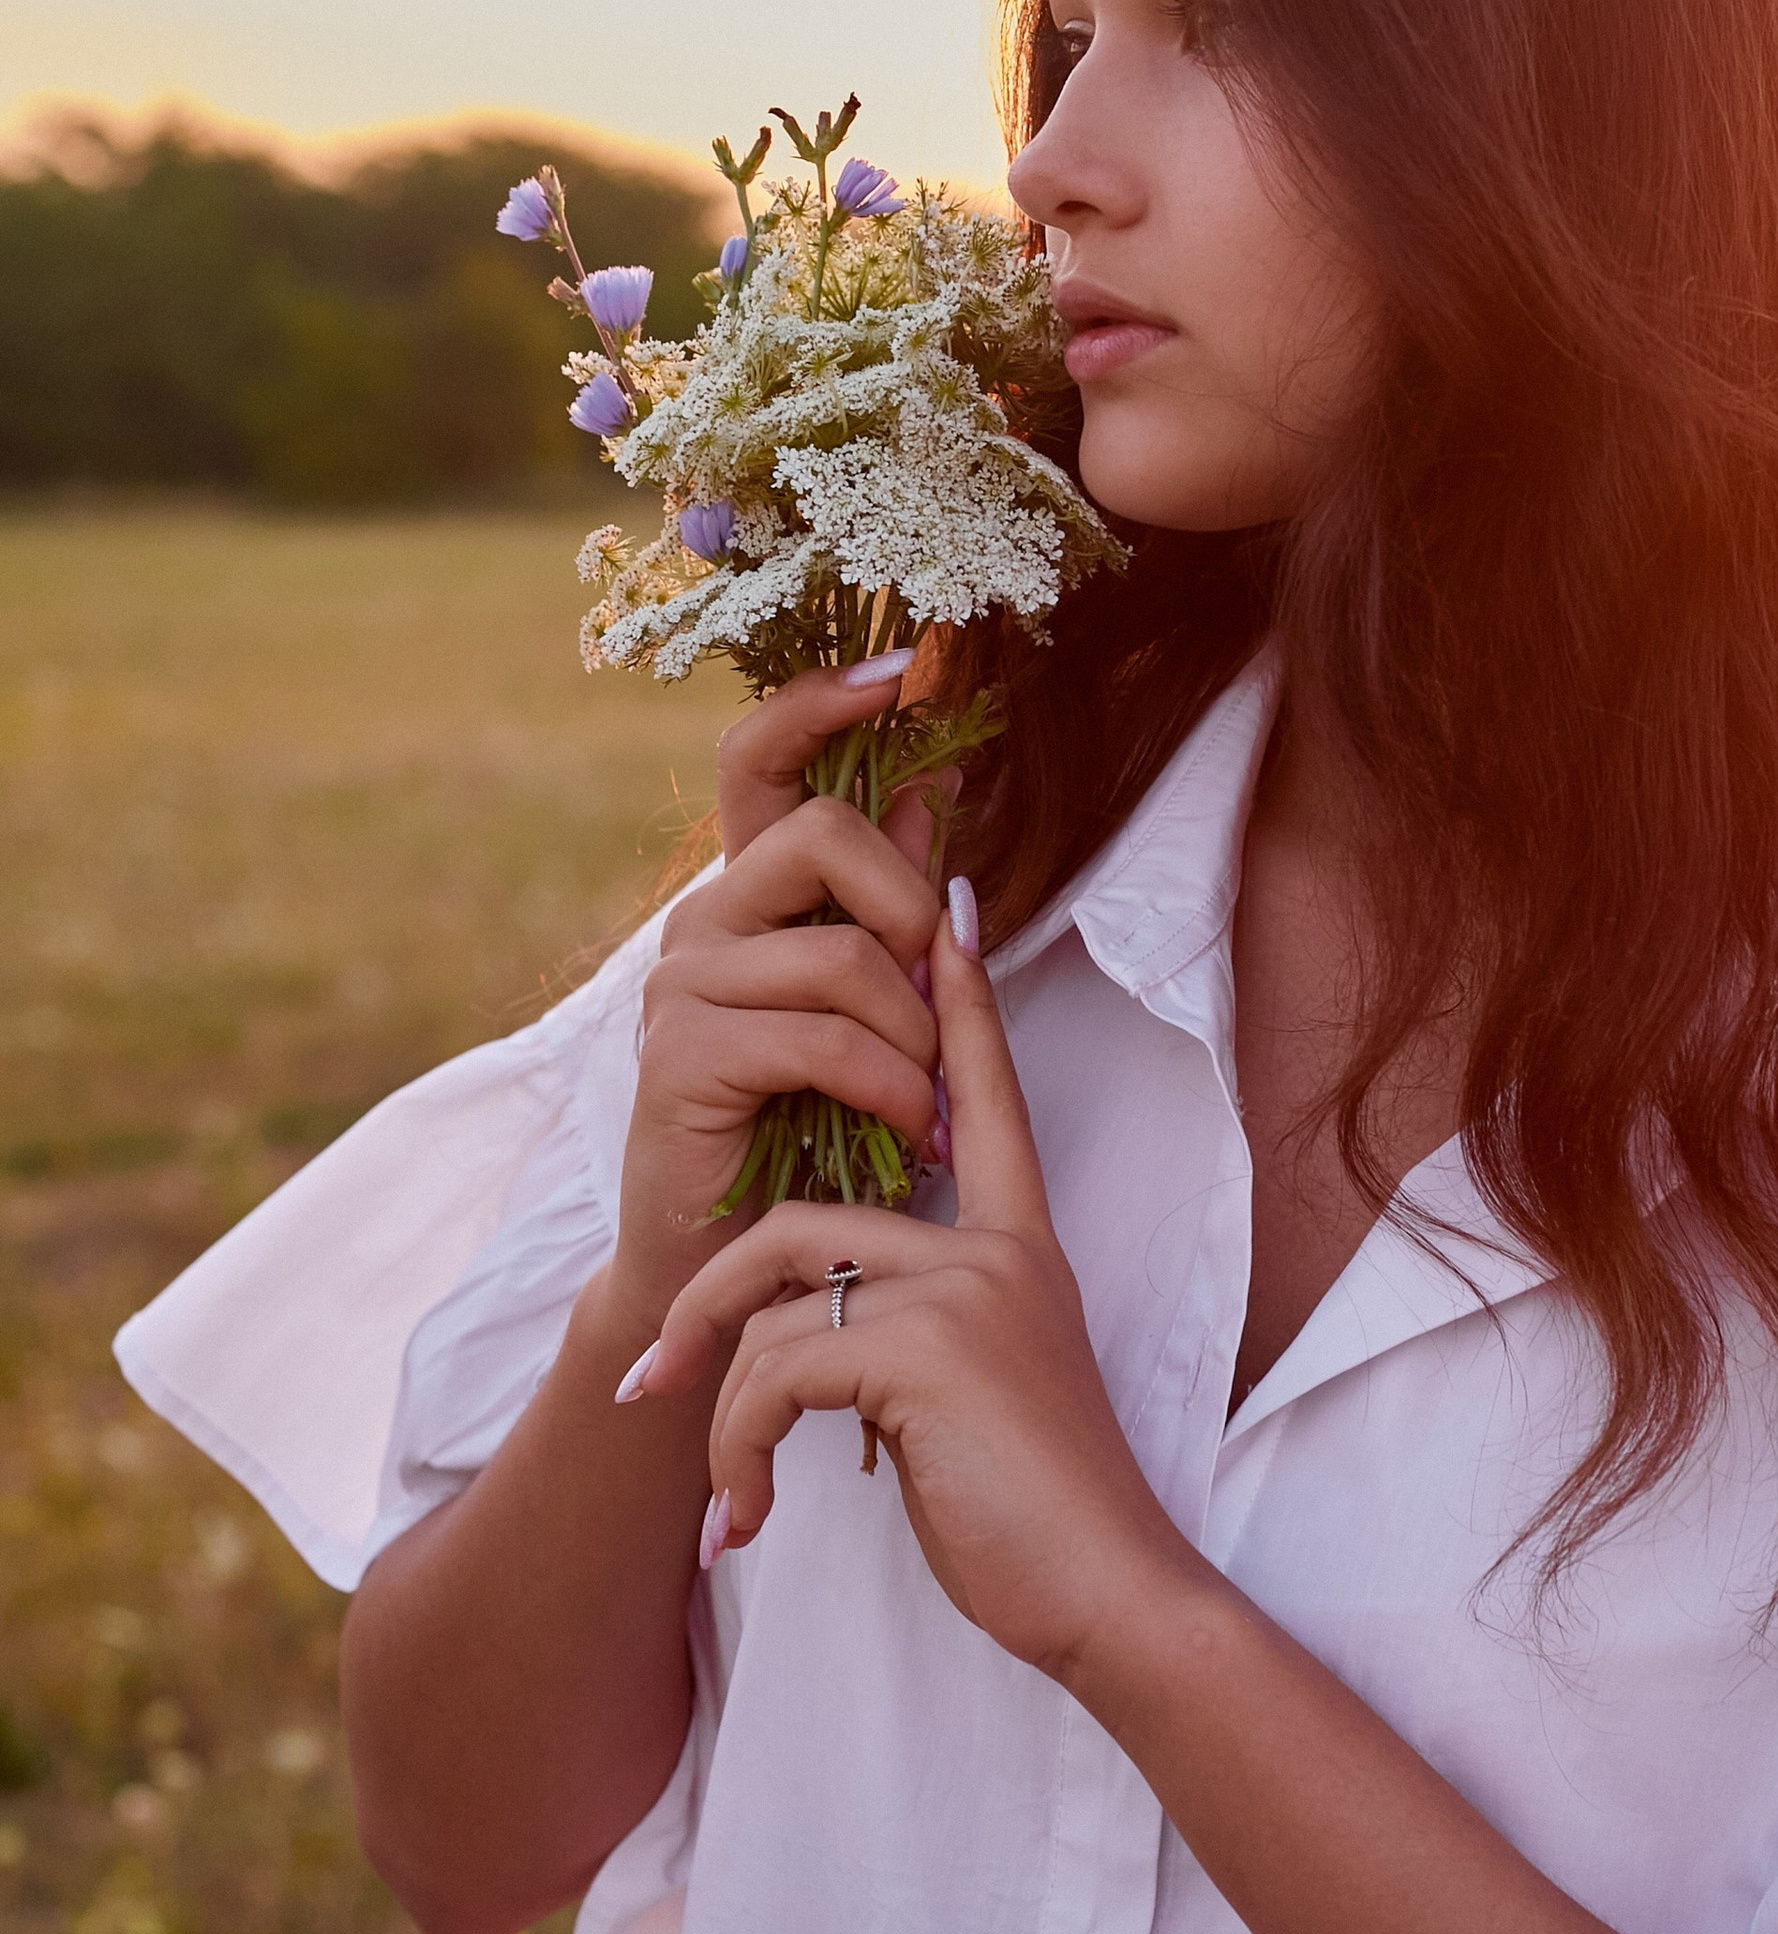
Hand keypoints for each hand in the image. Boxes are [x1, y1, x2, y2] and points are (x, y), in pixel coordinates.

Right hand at [608, 663, 943, 1324]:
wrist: (736, 1266)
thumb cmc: (817, 1135)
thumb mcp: (873, 1011)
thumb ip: (889, 905)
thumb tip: (931, 782)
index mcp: (746, 893)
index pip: (760, 756)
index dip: (823, 699)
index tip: (904, 667)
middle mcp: (703, 920)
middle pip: (823, 831)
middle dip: (910, 909)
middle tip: (942, 996)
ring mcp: (681, 984)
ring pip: (842, 952)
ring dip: (916, 1033)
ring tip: (932, 1100)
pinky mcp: (679, 1057)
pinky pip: (820, 1036)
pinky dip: (891, 1083)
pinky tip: (912, 1126)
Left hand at [626, 892, 1199, 1680]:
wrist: (1107, 1591)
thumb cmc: (1037, 1515)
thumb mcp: (974, 1400)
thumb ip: (918, 1334)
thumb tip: (820, 1335)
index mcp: (1018, 1247)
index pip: (983, 1098)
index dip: (960, 1010)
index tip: (947, 919)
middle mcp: (995, 1248)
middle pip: (801, 1220)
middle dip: (707, 1307)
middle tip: (653, 1385)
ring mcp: (963, 1289)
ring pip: (774, 1292)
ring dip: (717, 1404)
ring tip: (722, 1495)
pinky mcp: (925, 1348)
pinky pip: (774, 1369)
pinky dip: (737, 1453)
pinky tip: (748, 1524)